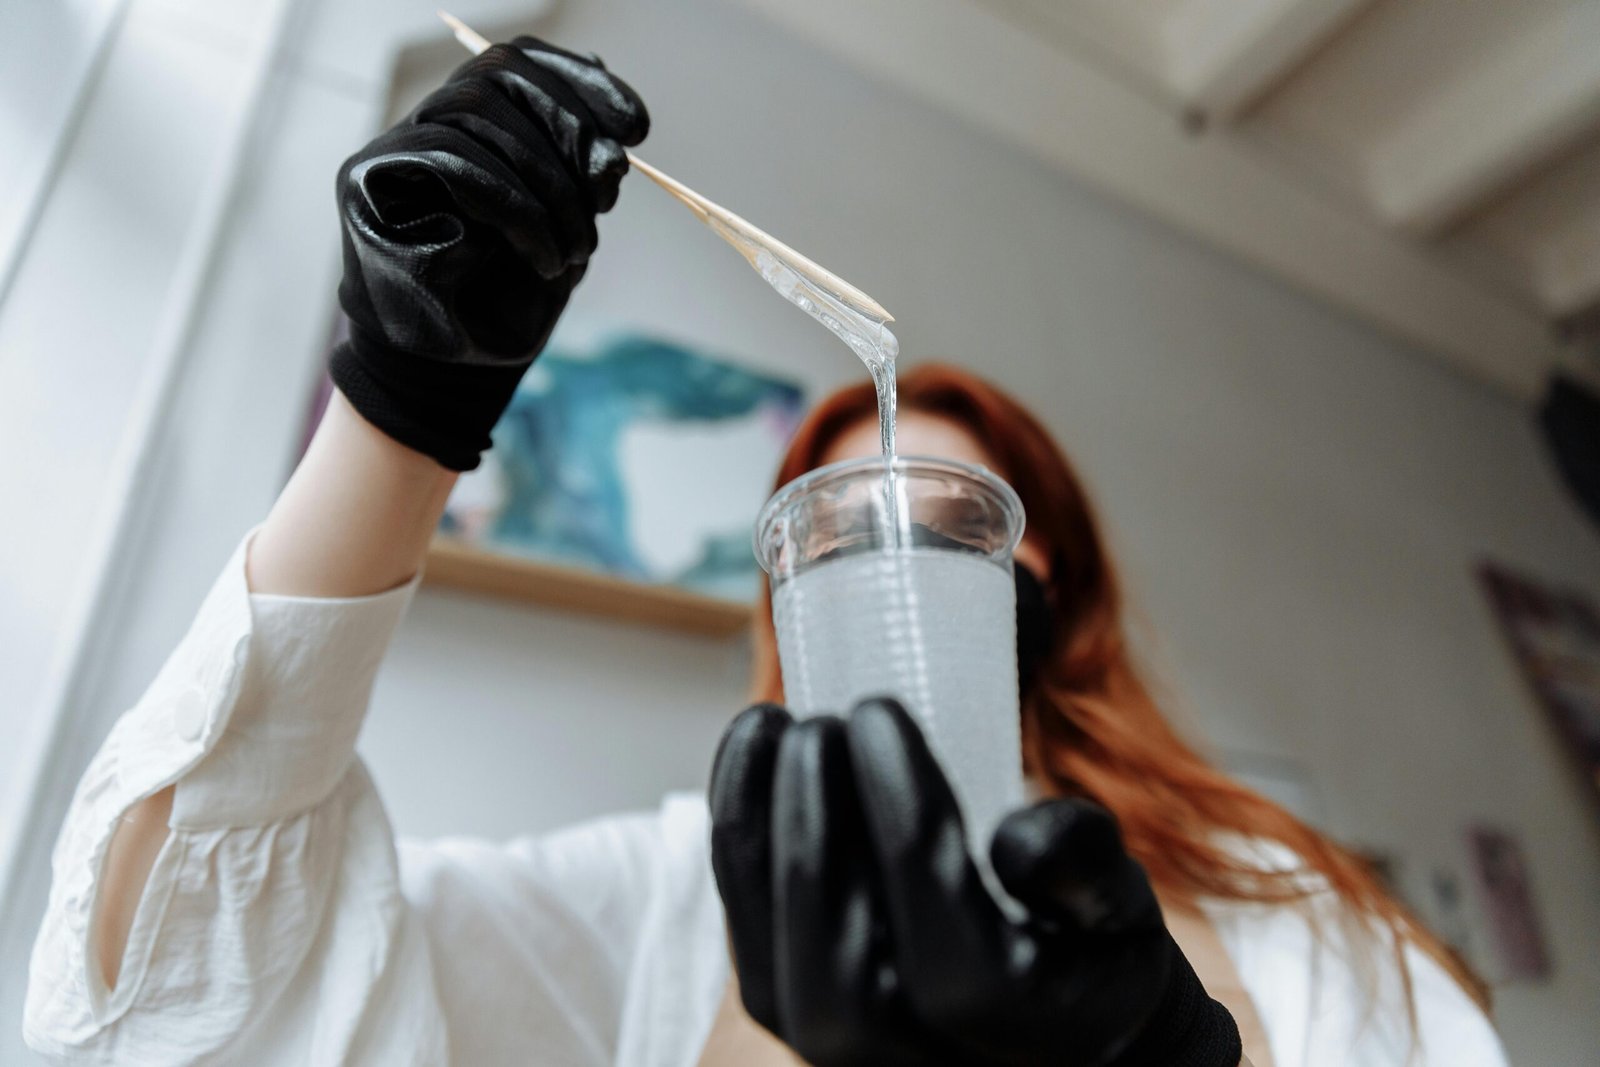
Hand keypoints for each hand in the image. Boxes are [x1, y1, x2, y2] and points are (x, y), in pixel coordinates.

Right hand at [330, 37, 648, 470]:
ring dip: (548, 181)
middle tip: (609, 182)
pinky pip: (454, 161)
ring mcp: (390, 149)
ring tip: (578, 248)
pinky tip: (545, 257)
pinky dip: (515, 207)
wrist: (449, 379)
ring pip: (477, 113)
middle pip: (499, 79)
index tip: (636, 125)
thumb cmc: (502, 306)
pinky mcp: (366, 179)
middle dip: (570, 126)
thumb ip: (576, 174)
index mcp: (471, 130)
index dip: (579, 83)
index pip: (517, 67)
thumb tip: (612, 126)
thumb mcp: (560, 230)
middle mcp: (424, 127)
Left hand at [709, 699, 1241, 1066]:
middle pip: (843, 985)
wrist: (1065, 1031)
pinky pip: (751, 957)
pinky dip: (737, 857)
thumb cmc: (1093, 950)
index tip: (880, 716)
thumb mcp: (1126, 903)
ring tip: (764, 727)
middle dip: (814, 842)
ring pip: (775, 980)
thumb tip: (1017, 840)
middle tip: (816, 724)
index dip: (908, 829)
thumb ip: (1088, 865)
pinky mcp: (800, 1030)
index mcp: (1034, 1038)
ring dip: (757, 841)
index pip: (955, 953)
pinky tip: (748, 766)